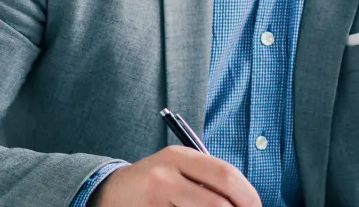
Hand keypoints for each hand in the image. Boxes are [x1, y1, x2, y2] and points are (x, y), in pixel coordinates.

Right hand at [88, 146, 260, 206]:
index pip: (226, 175)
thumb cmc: (155, 184)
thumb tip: (247, 201)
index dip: (248, 196)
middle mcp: (165, 176)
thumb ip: (208, 179)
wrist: (110, 194)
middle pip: (218, 203)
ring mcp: (155, 199)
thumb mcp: (178, 170)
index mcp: (179, 156)